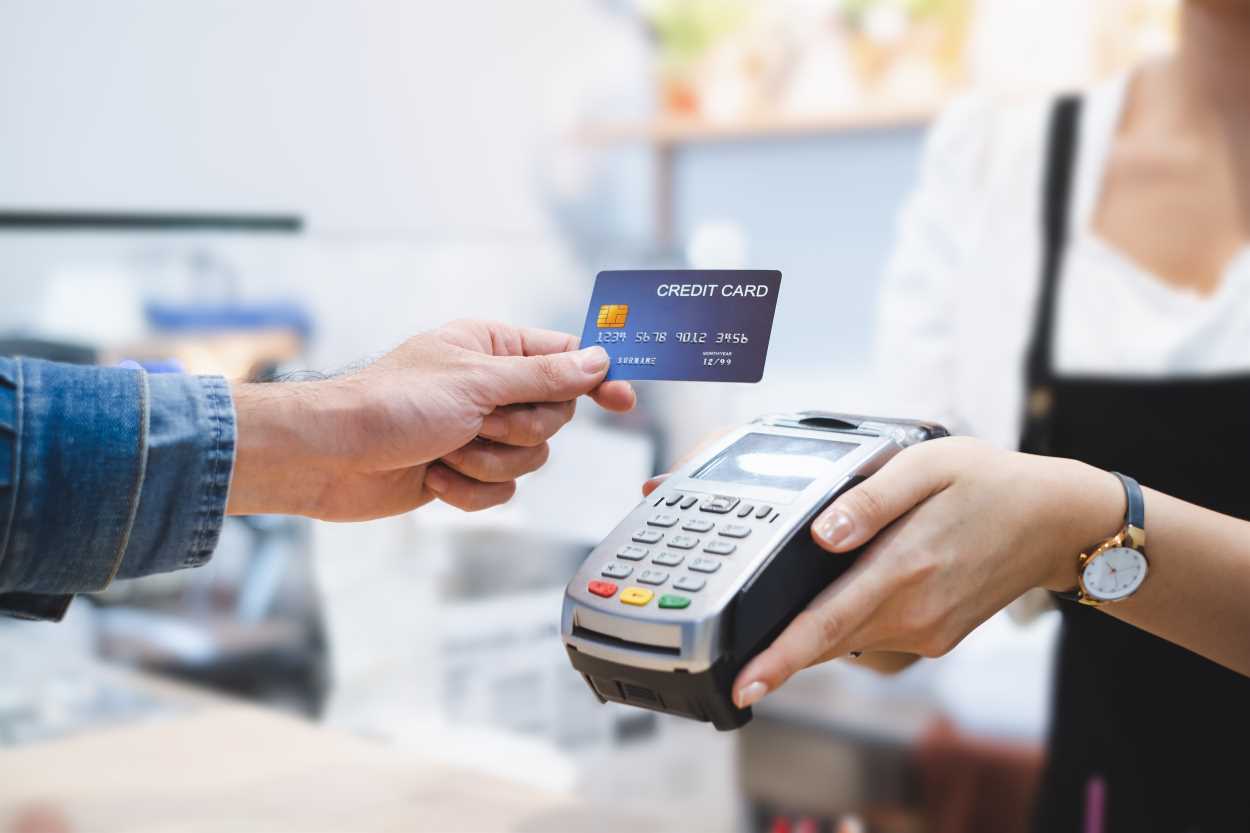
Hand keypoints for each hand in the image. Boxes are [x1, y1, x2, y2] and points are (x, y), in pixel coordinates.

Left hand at [227, 319, 634, 519]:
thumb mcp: (476, 383)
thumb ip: (544, 376)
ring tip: (445, 451)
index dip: (597, 377)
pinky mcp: (463, 472)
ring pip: (531, 458)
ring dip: (488, 462)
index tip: (625, 401)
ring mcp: (477, 431)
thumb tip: (598, 361)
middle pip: (554, 415)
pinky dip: (469, 490)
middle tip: (478, 423)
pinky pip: (503, 490)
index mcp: (492, 348)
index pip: (565, 357)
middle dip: (517, 430)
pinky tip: (433, 479)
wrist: (330, 459)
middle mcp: (489, 387)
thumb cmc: (390, 405)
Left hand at [730, 437, 1123, 708]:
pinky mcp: (937, 638)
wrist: (1058, 522)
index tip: (742, 684)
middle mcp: (914, 612)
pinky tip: (855, 590)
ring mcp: (928, 632)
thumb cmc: (990, 484)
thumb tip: (822, 534)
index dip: (779, 658)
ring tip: (798, 604)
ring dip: (817, 632)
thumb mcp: (929, 466)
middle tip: (738, 657)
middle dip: (781, 649)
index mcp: (903, 568)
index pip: (824, 624)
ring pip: (849, 640)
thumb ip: (871, 499)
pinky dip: (852, 622)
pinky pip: (876, 636)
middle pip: (827, 640)